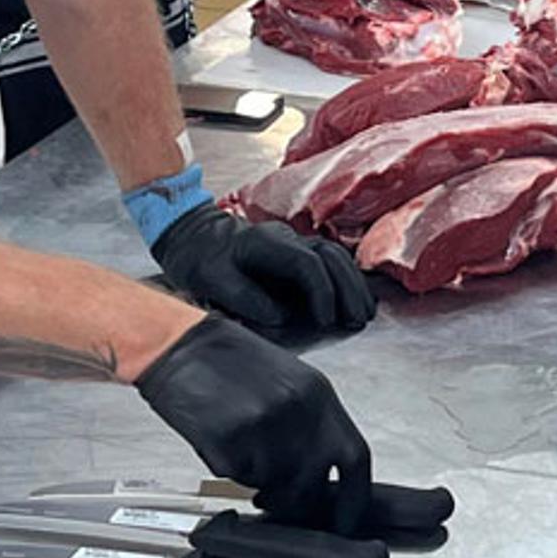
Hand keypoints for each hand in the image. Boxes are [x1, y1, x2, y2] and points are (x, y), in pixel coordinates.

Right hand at [132, 316, 375, 528]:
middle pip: (316, 482)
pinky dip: (231, 469)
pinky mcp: (229, 440)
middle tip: (278, 500)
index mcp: (318, 394)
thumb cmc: (229, 361)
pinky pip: (238, 476)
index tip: (346, 520)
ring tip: (243, 453)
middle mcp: (297, 411)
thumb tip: (322, 470)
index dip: (354, 498)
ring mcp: (264, 426)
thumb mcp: (289, 381)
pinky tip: (221, 440)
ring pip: (274, 484)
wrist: (179, 346)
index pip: (355, 457)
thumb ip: (311, 424)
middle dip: (298, 502)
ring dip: (260, 482)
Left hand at [148, 202, 377, 339]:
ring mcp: (294, 243)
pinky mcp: (296, 254)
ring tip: (364, 315)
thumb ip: (244, 297)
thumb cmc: (199, 258)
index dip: (321, 292)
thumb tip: (282, 316)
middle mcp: (286, 238)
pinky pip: (331, 263)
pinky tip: (358, 299)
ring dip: (353, 285)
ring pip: (336, 257)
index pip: (307, 263)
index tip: (325, 321)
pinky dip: (347, 280)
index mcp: (266, 242)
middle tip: (357, 320)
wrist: (192, 236)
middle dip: (348, 289)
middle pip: (330, 256)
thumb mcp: (210, 280)